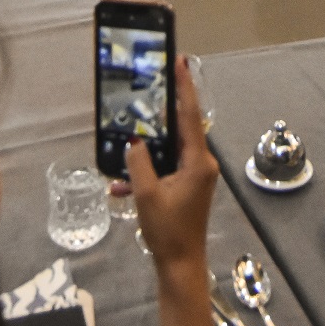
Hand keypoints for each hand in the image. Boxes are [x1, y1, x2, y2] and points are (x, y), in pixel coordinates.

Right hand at [127, 55, 216, 268]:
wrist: (180, 264)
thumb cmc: (168, 231)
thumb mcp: (146, 195)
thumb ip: (138, 163)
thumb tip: (134, 142)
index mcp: (198, 162)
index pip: (191, 116)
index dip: (185, 87)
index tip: (181, 62)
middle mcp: (202, 164)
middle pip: (181, 127)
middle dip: (163, 110)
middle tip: (152, 84)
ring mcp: (196, 175)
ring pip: (170, 149)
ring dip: (148, 149)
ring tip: (128, 138)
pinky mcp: (188, 185)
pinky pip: (166, 167)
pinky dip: (146, 172)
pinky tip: (122, 185)